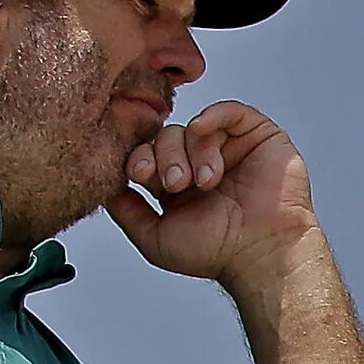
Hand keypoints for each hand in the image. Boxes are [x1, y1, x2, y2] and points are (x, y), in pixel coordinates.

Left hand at [106, 100, 321, 299]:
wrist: (261, 253)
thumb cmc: (215, 253)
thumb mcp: (155, 238)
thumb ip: (126, 211)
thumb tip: (102, 186)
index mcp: (177, 185)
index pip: (148, 153)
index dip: (139, 157)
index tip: (139, 174)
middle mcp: (201, 163)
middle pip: (167, 136)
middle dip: (166, 157)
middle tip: (178, 184)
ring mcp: (230, 148)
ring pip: (194, 126)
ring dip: (194, 152)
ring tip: (207, 182)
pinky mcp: (257, 136)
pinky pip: (230, 110)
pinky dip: (213, 116)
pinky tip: (206, 132)